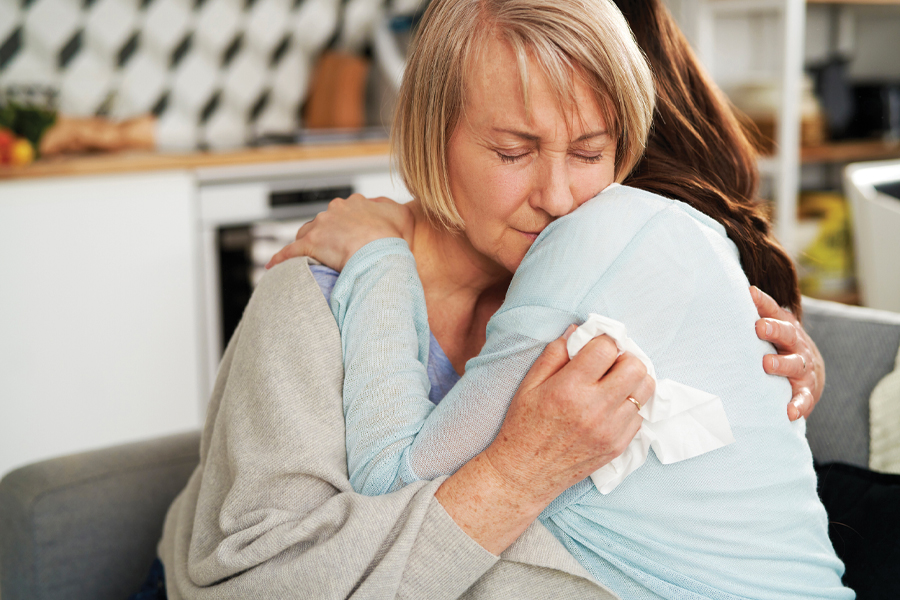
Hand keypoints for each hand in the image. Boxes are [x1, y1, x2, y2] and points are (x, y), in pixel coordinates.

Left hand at [265, 193, 414, 271]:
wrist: (378, 252)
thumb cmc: (392, 239)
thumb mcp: (403, 217)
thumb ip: (393, 210)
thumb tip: (387, 209)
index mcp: (356, 203)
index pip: (347, 211)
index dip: (350, 225)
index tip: (354, 238)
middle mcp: (335, 210)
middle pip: (326, 222)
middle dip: (329, 236)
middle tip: (338, 253)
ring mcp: (321, 226)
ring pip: (308, 233)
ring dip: (310, 245)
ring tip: (314, 261)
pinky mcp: (309, 243)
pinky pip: (290, 251)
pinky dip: (281, 258)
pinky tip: (273, 266)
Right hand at [484, 328, 652, 504]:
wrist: (525, 474)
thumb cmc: (523, 426)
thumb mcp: (529, 385)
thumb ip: (555, 354)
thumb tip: (577, 331)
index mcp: (570, 388)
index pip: (606, 348)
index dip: (603, 341)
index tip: (596, 346)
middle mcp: (595, 408)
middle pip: (635, 366)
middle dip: (624, 358)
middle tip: (609, 364)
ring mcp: (610, 429)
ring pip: (645, 390)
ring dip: (631, 381)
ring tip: (614, 384)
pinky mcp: (618, 446)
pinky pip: (640, 415)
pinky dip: (628, 406)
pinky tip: (609, 408)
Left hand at [750, 286, 824, 420]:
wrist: (810, 370)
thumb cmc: (776, 344)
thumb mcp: (767, 326)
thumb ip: (748, 314)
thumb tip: (714, 295)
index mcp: (783, 325)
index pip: (773, 310)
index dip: (762, 301)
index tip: (749, 293)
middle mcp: (795, 344)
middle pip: (786, 333)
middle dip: (773, 329)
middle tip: (759, 327)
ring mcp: (802, 367)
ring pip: (794, 364)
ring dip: (781, 364)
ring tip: (767, 364)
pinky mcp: (806, 391)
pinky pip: (804, 398)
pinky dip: (798, 405)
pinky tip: (789, 412)